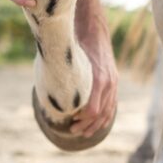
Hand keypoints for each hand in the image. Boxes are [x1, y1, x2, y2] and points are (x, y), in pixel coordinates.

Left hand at [70, 13, 117, 136]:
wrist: (93, 30)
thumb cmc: (77, 44)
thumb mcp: (70, 61)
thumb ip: (63, 78)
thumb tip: (48, 97)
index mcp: (98, 79)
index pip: (93, 110)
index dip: (82, 119)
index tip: (71, 120)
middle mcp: (108, 82)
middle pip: (100, 114)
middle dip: (86, 125)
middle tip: (73, 130)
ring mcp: (113, 82)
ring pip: (108, 112)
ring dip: (96, 124)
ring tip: (84, 132)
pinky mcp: (114, 81)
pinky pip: (112, 105)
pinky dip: (105, 117)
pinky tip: (97, 124)